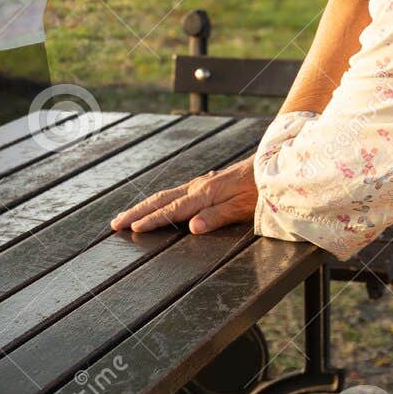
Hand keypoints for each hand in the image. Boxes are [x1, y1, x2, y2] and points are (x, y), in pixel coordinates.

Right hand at [110, 155, 257, 234]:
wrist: (277, 165)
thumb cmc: (264, 189)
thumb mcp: (244, 206)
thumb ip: (218, 216)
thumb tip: (190, 227)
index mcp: (205, 194)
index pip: (172, 210)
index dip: (152, 220)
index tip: (132, 229)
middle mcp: (199, 186)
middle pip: (162, 199)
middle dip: (138, 212)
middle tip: (115, 223)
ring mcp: (203, 183)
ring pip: (167, 194)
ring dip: (146, 206)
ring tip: (130, 215)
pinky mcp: (209, 183)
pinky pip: (177, 192)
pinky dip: (161, 200)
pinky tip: (160, 204)